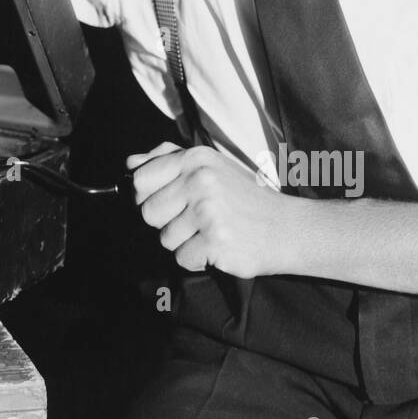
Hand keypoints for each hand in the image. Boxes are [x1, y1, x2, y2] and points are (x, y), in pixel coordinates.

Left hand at [129, 143, 300, 278]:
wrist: (287, 227)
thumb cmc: (244, 198)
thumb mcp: (210, 167)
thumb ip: (166, 160)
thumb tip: (130, 163)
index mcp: (195, 159)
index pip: (140, 180)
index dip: (147, 196)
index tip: (168, 201)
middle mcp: (200, 181)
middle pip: (148, 212)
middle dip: (166, 222)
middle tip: (195, 219)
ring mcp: (208, 212)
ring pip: (164, 238)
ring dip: (184, 242)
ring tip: (210, 231)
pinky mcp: (215, 242)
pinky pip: (182, 258)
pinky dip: (197, 259)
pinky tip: (218, 247)